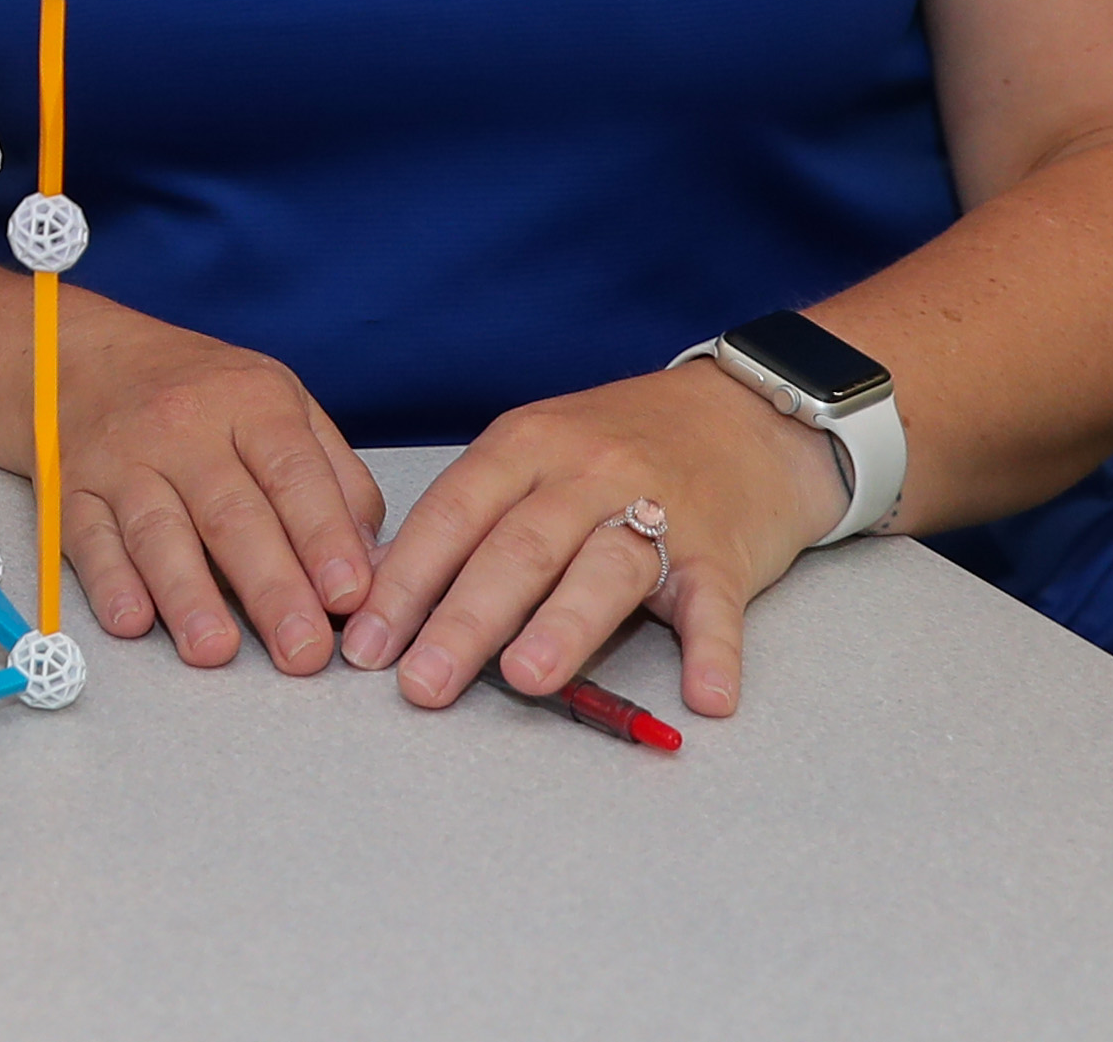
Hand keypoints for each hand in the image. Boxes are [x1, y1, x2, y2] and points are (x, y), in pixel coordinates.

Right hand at [49, 286, 388, 673]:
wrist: (83, 358)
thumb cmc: (202, 394)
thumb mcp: (282, 405)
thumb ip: (335, 480)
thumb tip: (372, 566)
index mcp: (250, 400)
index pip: (293, 472)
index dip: (322, 535)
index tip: (350, 596)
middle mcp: (183, 427)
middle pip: (230, 512)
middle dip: (270, 587)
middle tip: (303, 652)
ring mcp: (122, 459)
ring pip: (157, 531)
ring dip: (187, 594)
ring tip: (217, 651)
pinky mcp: (70, 491)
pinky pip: (89, 538)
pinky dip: (109, 583)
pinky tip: (132, 621)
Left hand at [339, 360, 840, 718]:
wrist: (748, 414)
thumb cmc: (621, 444)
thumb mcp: (537, 451)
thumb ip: (476, 512)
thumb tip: (392, 591)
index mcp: (526, 445)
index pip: (453, 514)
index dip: (404, 581)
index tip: (365, 645)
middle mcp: (586, 472)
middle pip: (518, 548)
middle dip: (462, 619)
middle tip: (420, 684)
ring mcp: (660, 508)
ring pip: (604, 570)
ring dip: (563, 627)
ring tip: (525, 681)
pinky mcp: (726, 552)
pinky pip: (716, 605)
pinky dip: (713, 652)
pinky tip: (703, 698)